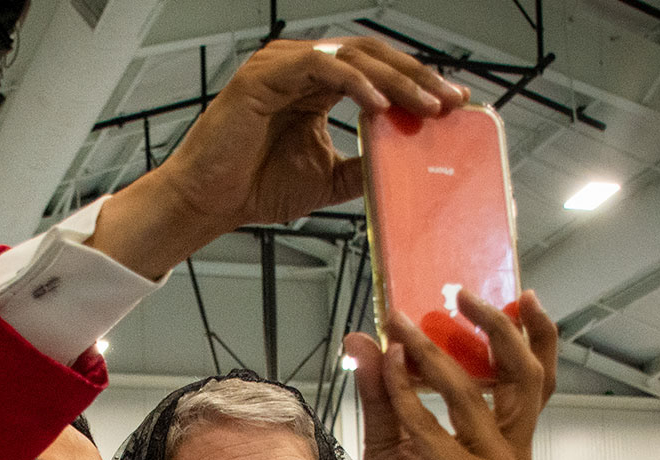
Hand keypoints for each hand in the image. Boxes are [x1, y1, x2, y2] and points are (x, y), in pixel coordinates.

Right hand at [91, 38, 464, 278]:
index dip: (415, 83)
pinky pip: (321, 67)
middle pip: (372, 55)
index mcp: (315, 86)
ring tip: (424, 105)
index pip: (375, 71)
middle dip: (416, 77)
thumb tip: (400, 166)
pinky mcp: (265, 75)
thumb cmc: (252, 186)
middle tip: (449, 99)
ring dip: (395, 79)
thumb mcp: (327, 178)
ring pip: (353, 56)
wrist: (209, 203)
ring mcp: (282, 67)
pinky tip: (379, 105)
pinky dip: (355, 83)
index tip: (450, 103)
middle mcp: (301, 69)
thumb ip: (362, 165)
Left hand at [343, 303, 549, 459]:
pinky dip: (407, 399)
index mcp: (505, 443)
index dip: (536, 335)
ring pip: (473, 394)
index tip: (520, 294)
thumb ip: (384, 390)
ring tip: (397, 329)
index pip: (534, 381)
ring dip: (431, 355)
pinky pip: (434, 429)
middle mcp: (510, 456)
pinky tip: (386, 376)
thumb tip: (365, 339)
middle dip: (496, 328)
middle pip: (524, 377)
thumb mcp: (391, 440)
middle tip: (460, 294)